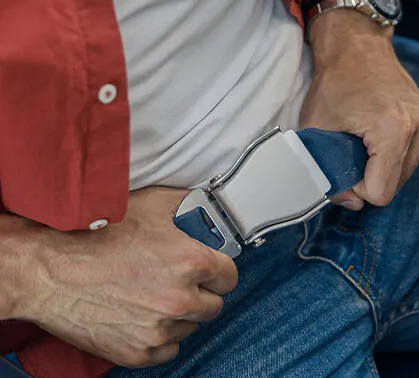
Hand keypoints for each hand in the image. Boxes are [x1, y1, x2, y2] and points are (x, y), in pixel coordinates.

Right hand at [13, 187, 237, 366]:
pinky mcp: (138, 352)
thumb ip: (184, 205)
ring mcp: (159, 330)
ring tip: (154, 296)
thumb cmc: (95, 235)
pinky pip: (168, 349)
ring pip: (190, 327)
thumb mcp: (149, 205)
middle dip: (202, 293)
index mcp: (190, 263)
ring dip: (180, 315)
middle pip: (214, 305)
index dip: (219, 270)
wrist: (49, 270)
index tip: (210, 270)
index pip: (229, 277)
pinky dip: (160, 337)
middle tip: (180, 282)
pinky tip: (144, 317)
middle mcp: (180, 300)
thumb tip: (201, 205)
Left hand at [301, 10, 418, 209]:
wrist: (358, 47)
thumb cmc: (335, 84)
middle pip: (394, 187)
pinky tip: (381, 137)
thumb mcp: (317, 130)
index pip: (381, 193)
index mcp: (394, 130)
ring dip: (381, 169)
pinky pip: (413, 162)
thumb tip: (350, 204)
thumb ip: (328, 172)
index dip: (356, 189)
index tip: (343, 165)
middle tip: (350, 151)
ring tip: (365, 141)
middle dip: (368, 178)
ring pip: (403, 177)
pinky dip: (394, 158)